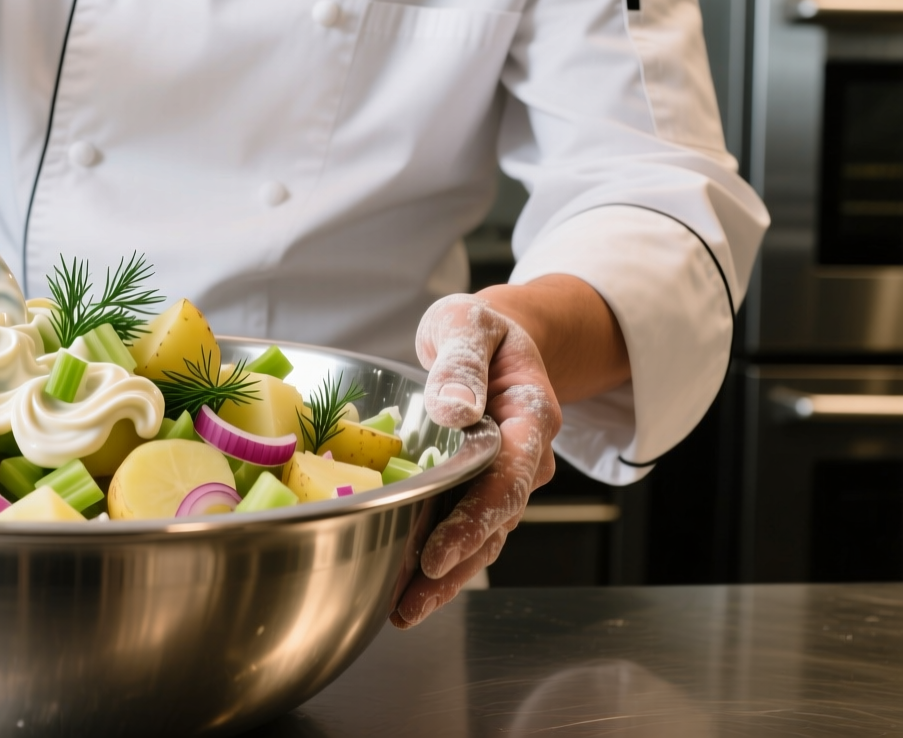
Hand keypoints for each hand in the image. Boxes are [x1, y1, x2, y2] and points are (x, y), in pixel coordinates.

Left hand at [390, 293, 561, 627]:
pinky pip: (466, 530)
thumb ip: (462, 363)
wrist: (493, 339)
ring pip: (484, 538)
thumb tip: (456, 409)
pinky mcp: (481, 489)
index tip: (437, 555)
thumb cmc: (478, 330)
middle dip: (456, 567)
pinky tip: (406, 589)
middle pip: (497, 522)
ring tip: (404, 611)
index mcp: (531, 416)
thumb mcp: (469, 325)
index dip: (474, 521)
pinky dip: (440, 561)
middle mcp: (526, 457)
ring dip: (447, 578)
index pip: (508, 479)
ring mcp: (506, 478)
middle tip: (411, 603)